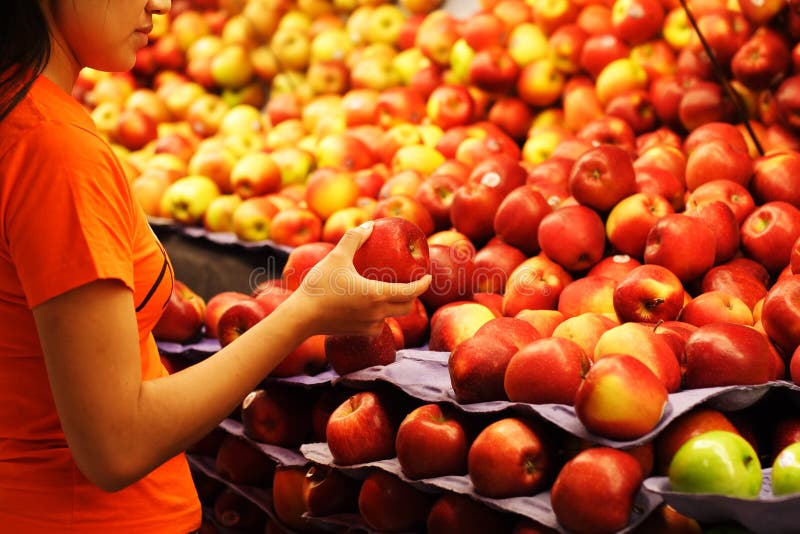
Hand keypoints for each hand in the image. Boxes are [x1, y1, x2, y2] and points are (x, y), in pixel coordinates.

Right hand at [291, 221, 431, 336]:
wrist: (301, 317)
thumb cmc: (319, 286)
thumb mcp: (336, 257)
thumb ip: (354, 238)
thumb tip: (369, 224)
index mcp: (377, 294)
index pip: (411, 292)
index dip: (423, 285)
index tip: (428, 277)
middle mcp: (378, 313)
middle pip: (406, 306)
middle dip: (412, 295)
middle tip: (411, 283)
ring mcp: (370, 326)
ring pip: (392, 316)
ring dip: (396, 305)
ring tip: (391, 291)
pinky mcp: (360, 333)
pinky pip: (379, 324)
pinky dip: (381, 315)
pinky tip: (373, 306)